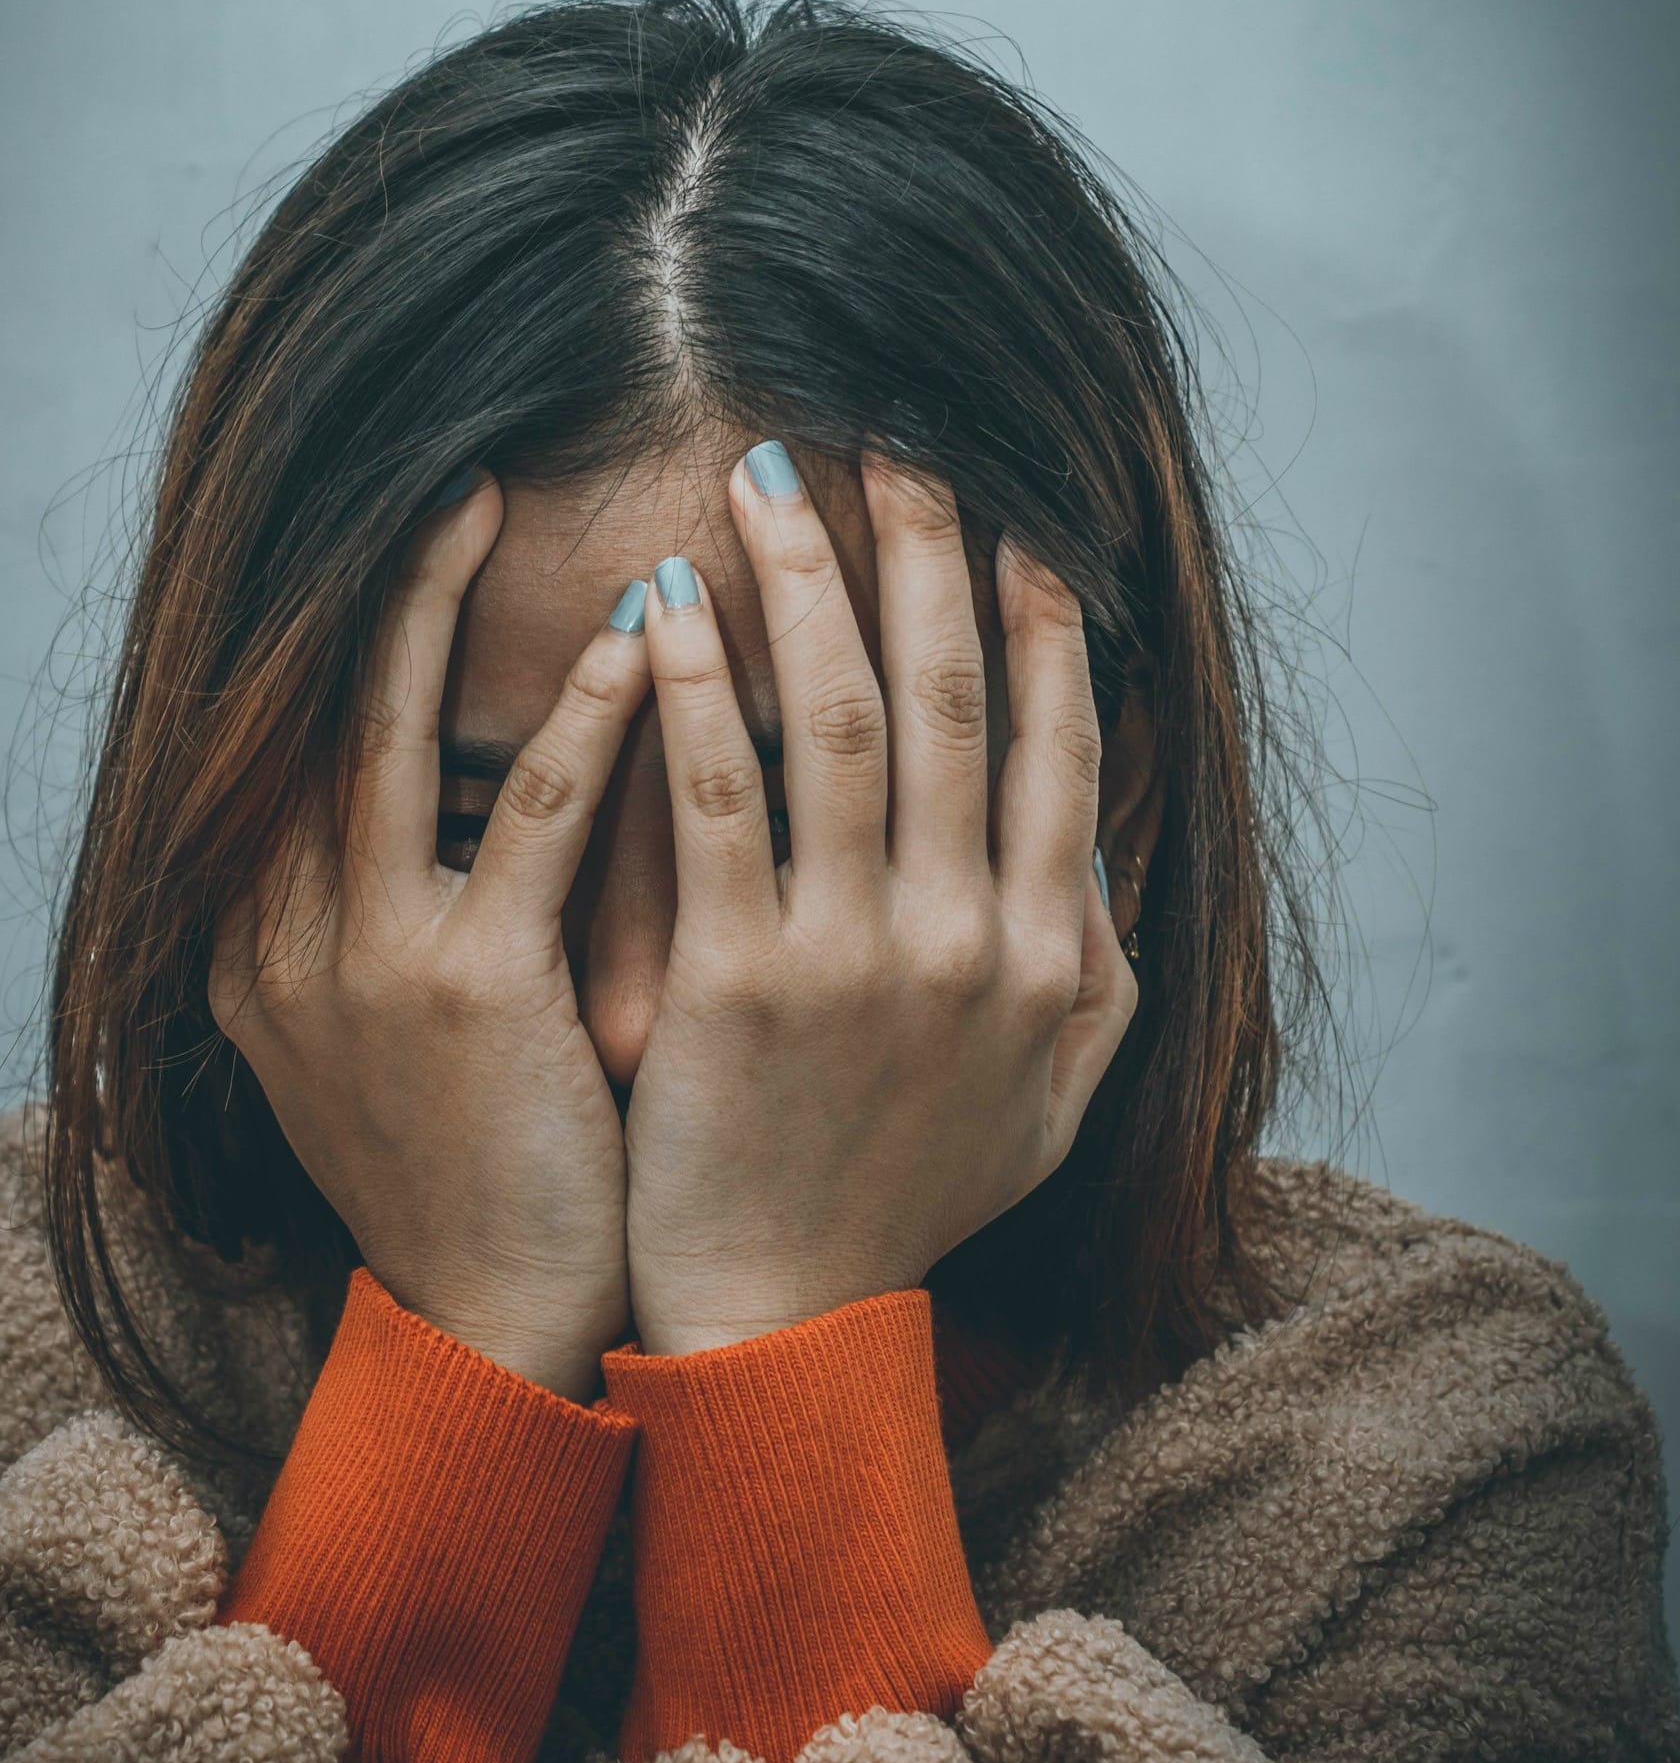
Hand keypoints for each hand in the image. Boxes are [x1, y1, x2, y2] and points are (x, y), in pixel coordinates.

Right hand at [207, 474, 650, 1400]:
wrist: (492, 1322)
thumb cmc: (474, 1166)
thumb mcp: (391, 1033)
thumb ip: (395, 911)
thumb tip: (463, 792)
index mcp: (263, 940)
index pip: (289, 744)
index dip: (341, 630)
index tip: (406, 535)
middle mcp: (282, 934)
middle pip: (311, 710)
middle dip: (373, 584)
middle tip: (445, 468)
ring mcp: (361, 961)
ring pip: (388, 735)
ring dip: (441, 606)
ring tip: (497, 498)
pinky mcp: (463, 993)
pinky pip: (525, 822)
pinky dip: (581, 723)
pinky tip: (640, 640)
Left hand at [623, 446, 1138, 1355]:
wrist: (782, 1322)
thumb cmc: (903, 1205)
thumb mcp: (1047, 1107)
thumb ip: (1096, 976)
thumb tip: (1098, 852)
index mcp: (1045, 954)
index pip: (1054, 745)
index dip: (1036, 620)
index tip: (1010, 522)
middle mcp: (969, 937)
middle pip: (950, 698)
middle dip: (925, 553)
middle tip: (892, 440)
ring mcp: (856, 955)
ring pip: (839, 719)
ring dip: (808, 582)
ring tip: (768, 478)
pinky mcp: (739, 981)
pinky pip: (718, 800)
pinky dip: (694, 690)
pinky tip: (665, 601)